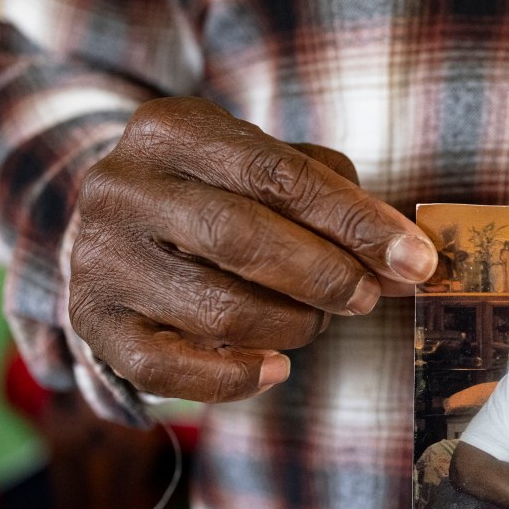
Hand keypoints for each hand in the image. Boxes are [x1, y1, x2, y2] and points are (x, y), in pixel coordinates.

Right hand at [69, 97, 436, 401]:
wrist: (123, 223)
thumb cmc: (223, 191)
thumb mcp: (271, 167)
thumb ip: (340, 202)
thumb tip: (409, 260)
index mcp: (174, 129)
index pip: (278, 175)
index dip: (356, 222)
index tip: (417, 260)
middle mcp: (122, 186)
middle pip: (242, 238)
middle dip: (327, 276)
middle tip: (370, 297)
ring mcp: (98, 256)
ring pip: (217, 309)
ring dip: (292, 326)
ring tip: (317, 321)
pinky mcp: (92, 321)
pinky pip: (167, 370)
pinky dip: (235, 379)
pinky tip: (277, 367)